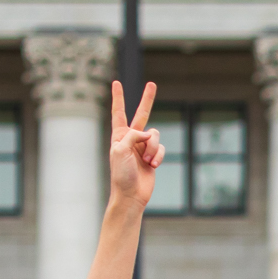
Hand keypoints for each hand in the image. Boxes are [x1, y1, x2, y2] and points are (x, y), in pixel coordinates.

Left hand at [107, 80, 163, 211]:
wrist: (131, 195)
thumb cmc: (121, 174)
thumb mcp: (121, 150)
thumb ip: (133, 135)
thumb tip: (149, 134)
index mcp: (119, 136)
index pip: (118, 112)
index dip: (118, 97)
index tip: (116, 83)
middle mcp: (131, 138)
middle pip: (142, 114)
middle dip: (147, 99)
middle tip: (152, 84)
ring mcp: (143, 147)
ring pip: (155, 136)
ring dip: (153, 148)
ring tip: (147, 161)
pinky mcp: (153, 156)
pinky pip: (161, 148)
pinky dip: (158, 156)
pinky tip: (153, 166)